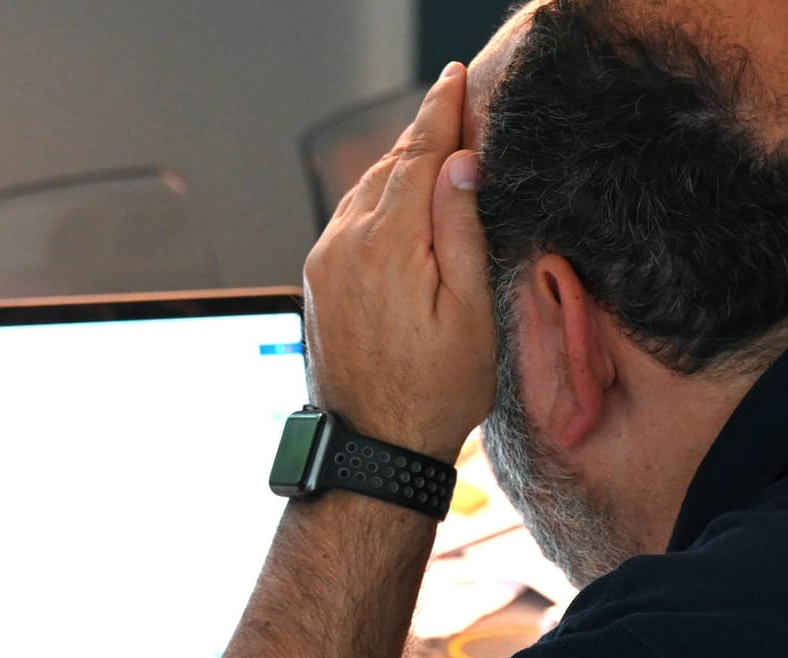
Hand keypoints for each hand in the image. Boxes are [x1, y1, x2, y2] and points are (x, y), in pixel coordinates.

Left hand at [302, 62, 495, 460]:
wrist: (373, 446)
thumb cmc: (434, 390)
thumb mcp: (471, 312)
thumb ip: (462, 230)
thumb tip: (459, 164)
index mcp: (388, 245)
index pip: (418, 156)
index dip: (440, 114)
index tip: (453, 81)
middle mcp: (345, 245)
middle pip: (388, 167)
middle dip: (421, 137)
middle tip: (453, 110)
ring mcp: (324, 263)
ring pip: (363, 192)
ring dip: (397, 168)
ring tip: (434, 154)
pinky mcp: (317, 281)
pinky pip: (347, 220)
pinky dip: (375, 199)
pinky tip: (398, 205)